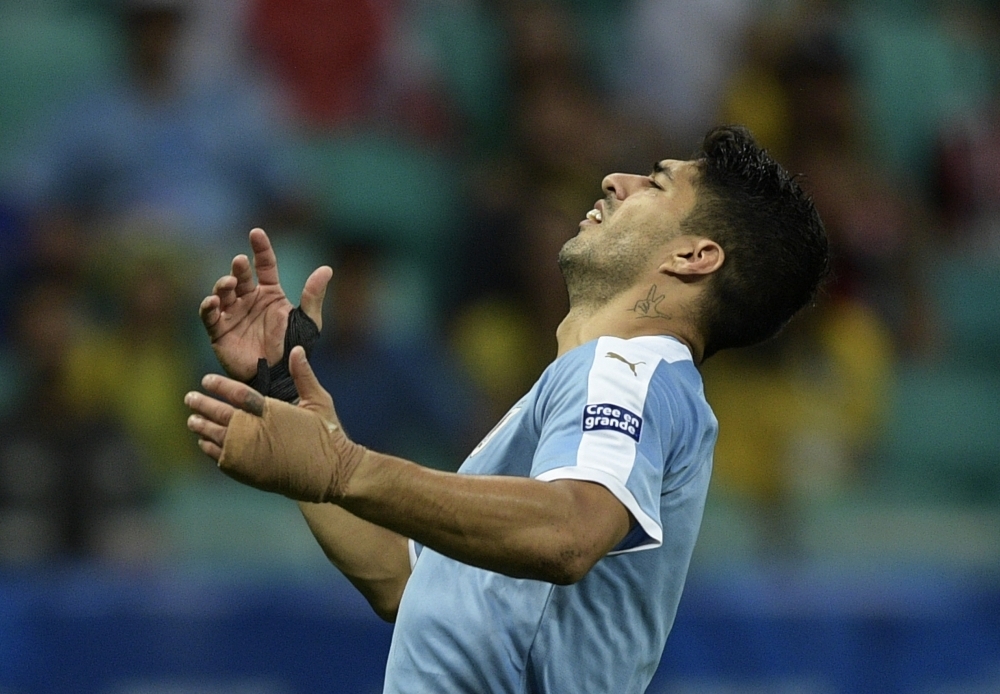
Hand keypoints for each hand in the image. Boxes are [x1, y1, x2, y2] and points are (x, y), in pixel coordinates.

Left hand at [185, 347, 365, 501]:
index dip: (219, 385)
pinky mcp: (248, 472)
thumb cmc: (327, 435)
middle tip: (190, 398)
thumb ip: (303, 375)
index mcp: (271, 410)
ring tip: (192, 420)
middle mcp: (256, 430)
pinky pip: (221, 458)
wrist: (331, 473)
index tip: (206, 380)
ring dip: (202, 427)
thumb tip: (296, 348)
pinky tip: (204, 442)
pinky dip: (210, 449)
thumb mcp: (319, 401)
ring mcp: (249, 453)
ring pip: (216, 436)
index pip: (237, 393)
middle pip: (220, 413)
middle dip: (203, 404)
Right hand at [200, 228, 332, 379]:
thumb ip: (313, 296)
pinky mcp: (219, 331)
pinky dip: (208, 307)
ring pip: (223, 292)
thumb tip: (327, 269)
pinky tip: (212, 301)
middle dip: (239, 268)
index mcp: (270, 294)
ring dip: (223, 285)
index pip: (264, 265)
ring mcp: (233, 314)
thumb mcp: (308, 322)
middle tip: (240, 263)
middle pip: (241, 276)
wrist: (279, 377)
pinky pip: (210, 316)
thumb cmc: (294, 349)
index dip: (261, 248)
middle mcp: (249, 300)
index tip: (256, 233)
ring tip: (229, 283)